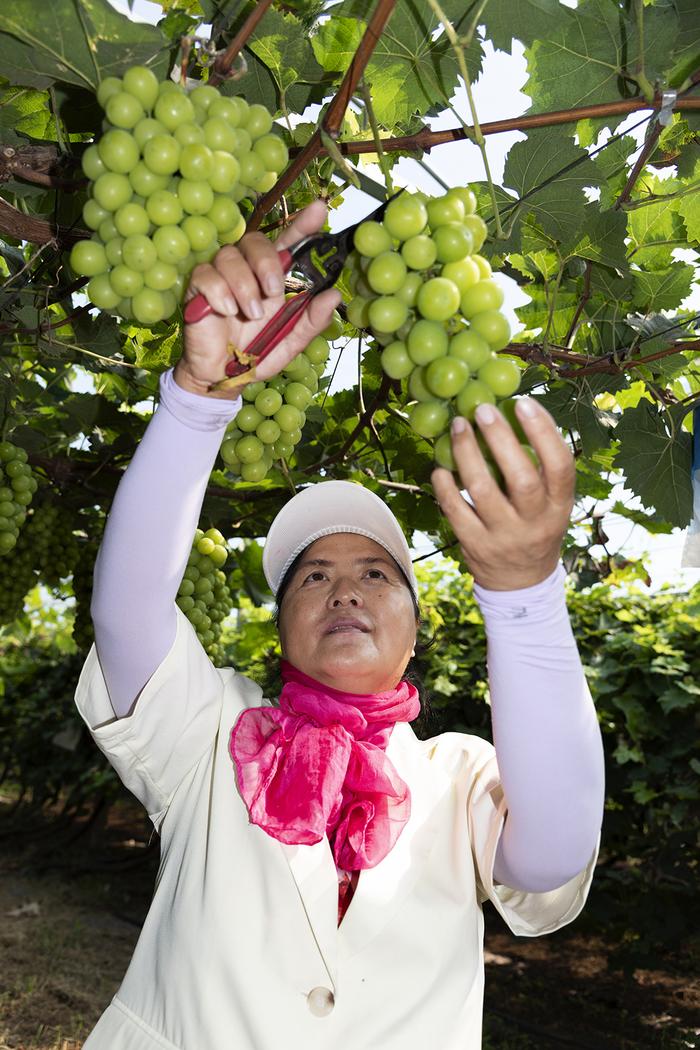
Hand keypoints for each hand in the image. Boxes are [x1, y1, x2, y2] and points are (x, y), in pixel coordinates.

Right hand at [174, 199, 341, 398]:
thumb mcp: (291, 341)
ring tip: (251, 314)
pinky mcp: (198, 288)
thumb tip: (334, 296)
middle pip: (255, 240)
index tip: (319, 211)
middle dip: (267, 263)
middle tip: (273, 292)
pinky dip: (220, 294)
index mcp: (274, 277)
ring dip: (244, 285)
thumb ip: (312, 321)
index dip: (303, 225)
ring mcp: (221, 275)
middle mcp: (248, 269)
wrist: (226, 377)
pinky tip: (228, 313)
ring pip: (230, 256)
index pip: (289, 242)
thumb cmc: (258, 353)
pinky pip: (206, 274)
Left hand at [431, 398, 574, 589]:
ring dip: (467, 453)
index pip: (560, 466)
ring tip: (458, 426)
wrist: (520, 582)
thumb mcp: (551, 503)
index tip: (524, 402)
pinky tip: (440, 467)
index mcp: (559, 506)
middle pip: (520, 478)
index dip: (544, 432)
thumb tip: (513, 412)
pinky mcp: (474, 546)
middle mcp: (535, 522)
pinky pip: (455, 510)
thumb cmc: (535, 525)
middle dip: (500, 438)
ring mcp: (504, 536)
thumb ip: (539, 468)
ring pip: (483, 490)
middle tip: (482, 409)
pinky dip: (444, 486)